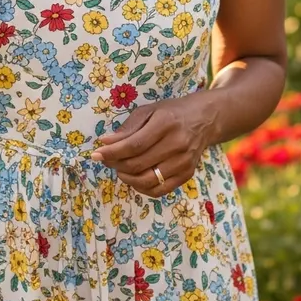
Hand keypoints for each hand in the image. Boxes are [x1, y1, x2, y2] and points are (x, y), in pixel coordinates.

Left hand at [91, 93, 217, 197]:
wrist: (204, 120)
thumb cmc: (171, 112)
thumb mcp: (148, 111)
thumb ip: (127, 128)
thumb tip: (105, 143)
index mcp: (165, 123)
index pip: (134, 145)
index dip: (112, 152)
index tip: (96, 154)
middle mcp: (177, 144)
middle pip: (139, 164)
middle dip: (116, 164)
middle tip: (105, 160)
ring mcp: (184, 162)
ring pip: (147, 180)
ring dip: (127, 178)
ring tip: (118, 169)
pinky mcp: (187, 175)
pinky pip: (159, 190)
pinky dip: (142, 188)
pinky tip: (134, 178)